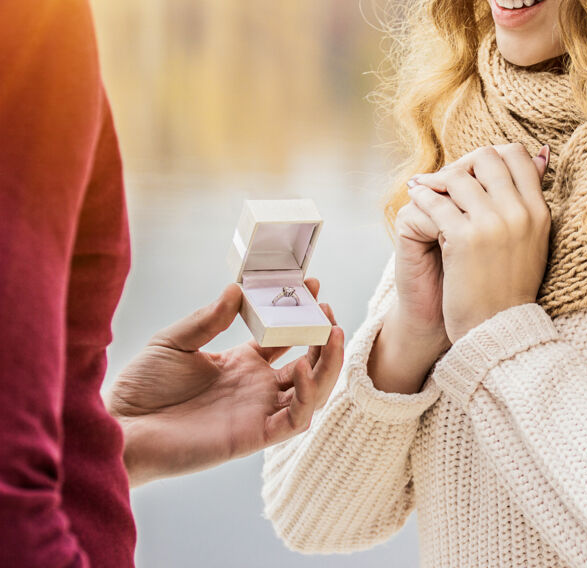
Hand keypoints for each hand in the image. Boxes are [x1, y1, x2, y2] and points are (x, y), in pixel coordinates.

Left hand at [108, 280, 343, 486]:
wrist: (121, 426)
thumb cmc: (141, 386)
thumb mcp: (173, 341)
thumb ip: (208, 319)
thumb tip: (236, 289)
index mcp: (242, 363)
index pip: (287, 338)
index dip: (303, 315)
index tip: (314, 286)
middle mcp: (257, 387)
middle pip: (310, 363)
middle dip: (325, 337)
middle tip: (328, 311)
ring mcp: (258, 412)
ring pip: (313, 392)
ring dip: (329, 365)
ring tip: (331, 334)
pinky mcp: (254, 435)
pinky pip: (296, 419)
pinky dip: (307, 395)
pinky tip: (301, 367)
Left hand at [408, 143, 550, 341]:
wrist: (497, 329)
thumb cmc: (509, 286)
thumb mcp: (533, 238)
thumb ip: (530, 198)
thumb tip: (542, 151)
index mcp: (539, 212)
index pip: (517, 155)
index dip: (491, 156)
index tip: (472, 172)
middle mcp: (520, 213)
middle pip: (487, 157)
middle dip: (462, 164)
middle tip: (444, 179)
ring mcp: (493, 224)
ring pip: (458, 176)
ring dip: (436, 181)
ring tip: (423, 189)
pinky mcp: (464, 239)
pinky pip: (435, 202)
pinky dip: (422, 198)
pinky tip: (415, 200)